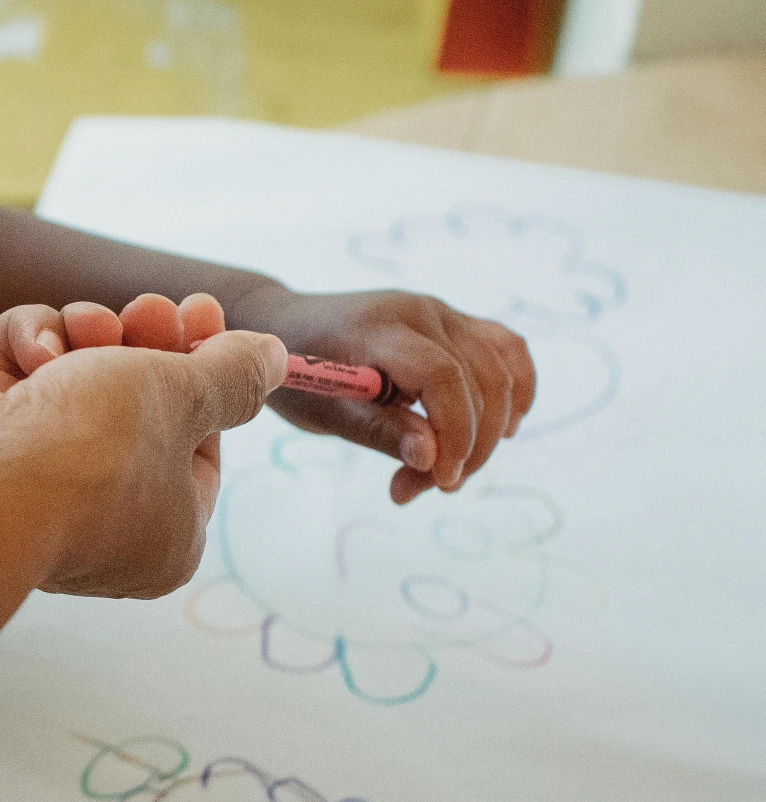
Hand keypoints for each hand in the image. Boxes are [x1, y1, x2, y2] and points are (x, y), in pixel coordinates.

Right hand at [0, 295, 280, 599]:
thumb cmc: (91, 453)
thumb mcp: (185, 397)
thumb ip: (231, 373)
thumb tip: (272, 358)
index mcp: (161, 535)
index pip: (197, 443)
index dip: (205, 373)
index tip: (206, 316)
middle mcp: (91, 511)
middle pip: (135, 405)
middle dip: (147, 344)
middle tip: (155, 309)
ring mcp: (23, 469)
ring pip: (73, 376)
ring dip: (90, 336)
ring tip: (91, 325)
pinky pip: (13, 365)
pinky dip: (29, 343)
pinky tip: (37, 350)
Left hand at [230, 287, 535, 503]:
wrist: (285, 328)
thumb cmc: (296, 373)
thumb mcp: (322, 410)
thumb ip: (377, 430)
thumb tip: (432, 458)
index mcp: (379, 328)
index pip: (441, 375)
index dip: (454, 432)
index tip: (441, 480)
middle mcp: (421, 312)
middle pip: (479, 379)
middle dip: (467, 447)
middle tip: (422, 489)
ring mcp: (443, 313)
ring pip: (500, 372)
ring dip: (488, 432)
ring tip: (446, 473)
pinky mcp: (457, 323)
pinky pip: (507, 353)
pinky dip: (516, 393)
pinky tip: (503, 432)